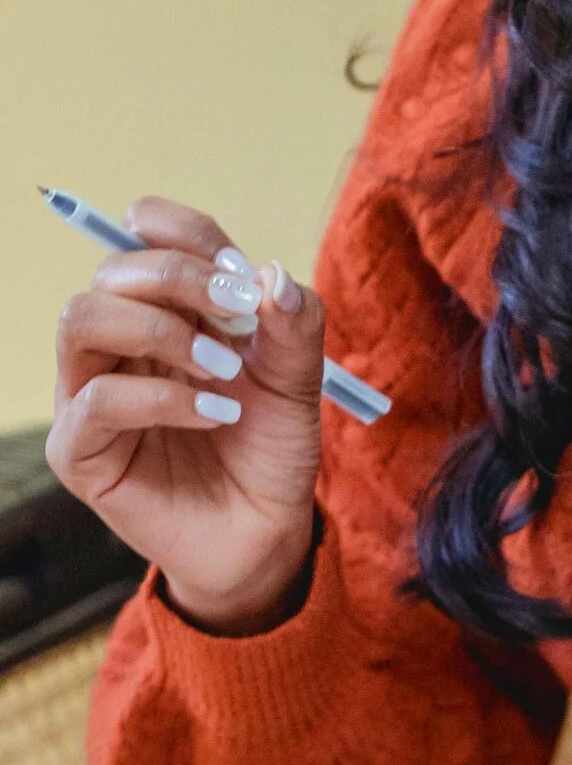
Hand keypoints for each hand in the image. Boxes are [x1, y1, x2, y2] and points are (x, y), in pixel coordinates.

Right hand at [47, 198, 326, 633]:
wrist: (268, 531)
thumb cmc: (270, 450)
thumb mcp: (299, 379)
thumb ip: (293, 322)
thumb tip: (271, 274)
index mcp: (164, 310)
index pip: (145, 237)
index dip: (182, 233)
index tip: (233, 265)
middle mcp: (118, 343)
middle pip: (111, 271)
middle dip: (178, 278)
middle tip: (237, 314)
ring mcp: (89, 393)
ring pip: (81, 318)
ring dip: (158, 330)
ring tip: (221, 369)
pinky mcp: (80, 451)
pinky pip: (96, 401)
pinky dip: (162, 399)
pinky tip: (215, 415)